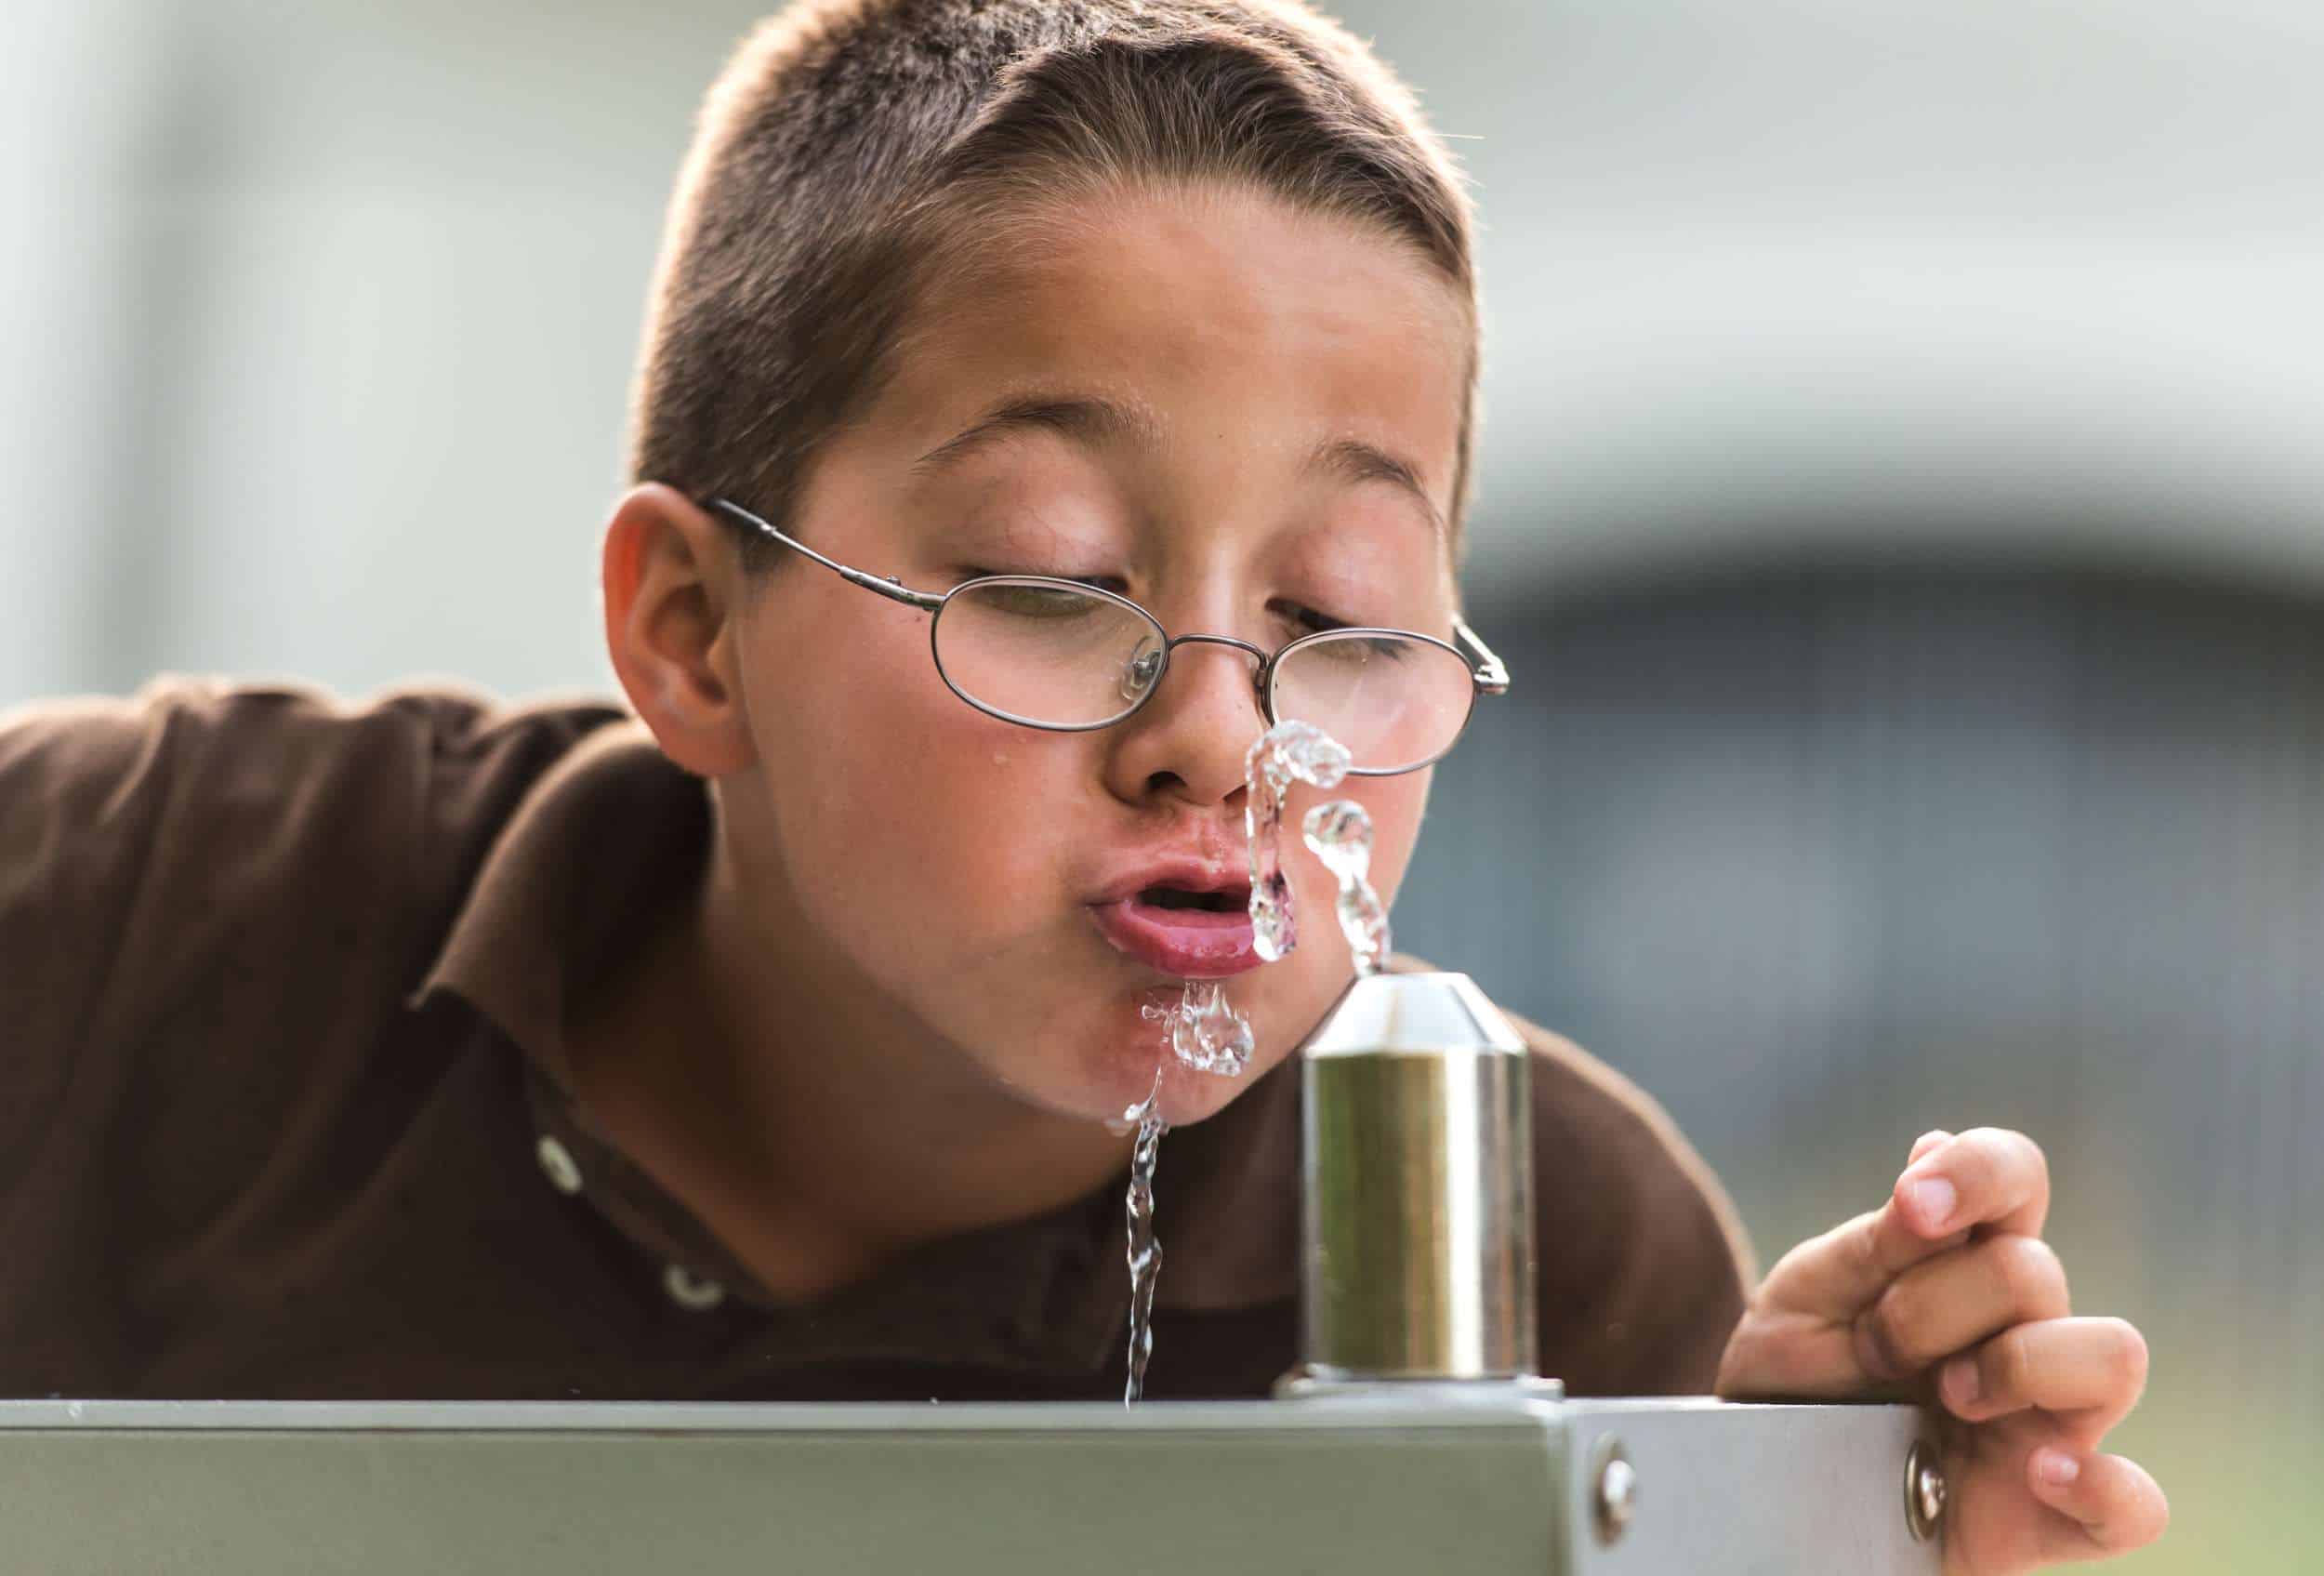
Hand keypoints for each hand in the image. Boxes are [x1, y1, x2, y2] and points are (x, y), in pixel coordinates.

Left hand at [1714, 1128, 2167, 1571]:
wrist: (1764, 1483)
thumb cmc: (1793, 1380)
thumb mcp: (1811, 1297)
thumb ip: (1879, 1239)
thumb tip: (1936, 1146)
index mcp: (1964, 1258)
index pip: (2015, 1176)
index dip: (1980, 1172)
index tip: (1914, 1204)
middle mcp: (2024, 1326)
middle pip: (2033, 1271)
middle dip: (1927, 1305)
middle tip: (1870, 1348)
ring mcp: (2049, 1418)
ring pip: (2112, 1356)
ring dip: (2012, 1365)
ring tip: (1941, 1401)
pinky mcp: (2052, 1512)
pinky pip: (2135, 1505)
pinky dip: (2102, 1486)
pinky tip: (2036, 1474)